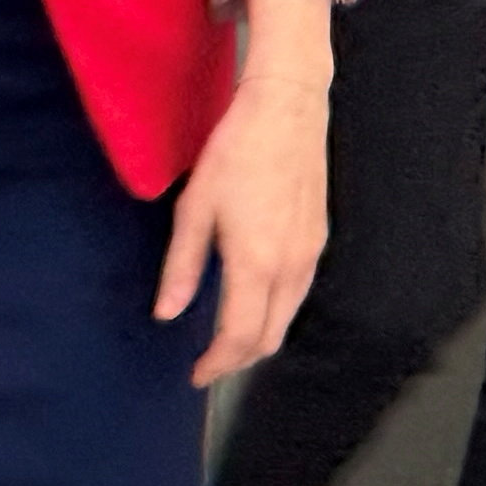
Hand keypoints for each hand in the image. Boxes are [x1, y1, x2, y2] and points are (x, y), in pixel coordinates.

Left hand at [158, 52, 328, 385]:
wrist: (287, 110)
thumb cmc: (236, 152)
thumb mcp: (195, 207)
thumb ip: (182, 266)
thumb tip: (167, 312)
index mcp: (256, 262)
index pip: (239, 335)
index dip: (217, 363)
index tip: (196, 374)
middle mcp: (290, 266)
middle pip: (269, 337)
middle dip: (238, 359)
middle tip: (209, 363)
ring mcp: (310, 254)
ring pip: (288, 317)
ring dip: (259, 337)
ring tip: (228, 339)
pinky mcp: (318, 239)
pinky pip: (298, 293)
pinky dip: (276, 311)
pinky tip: (254, 300)